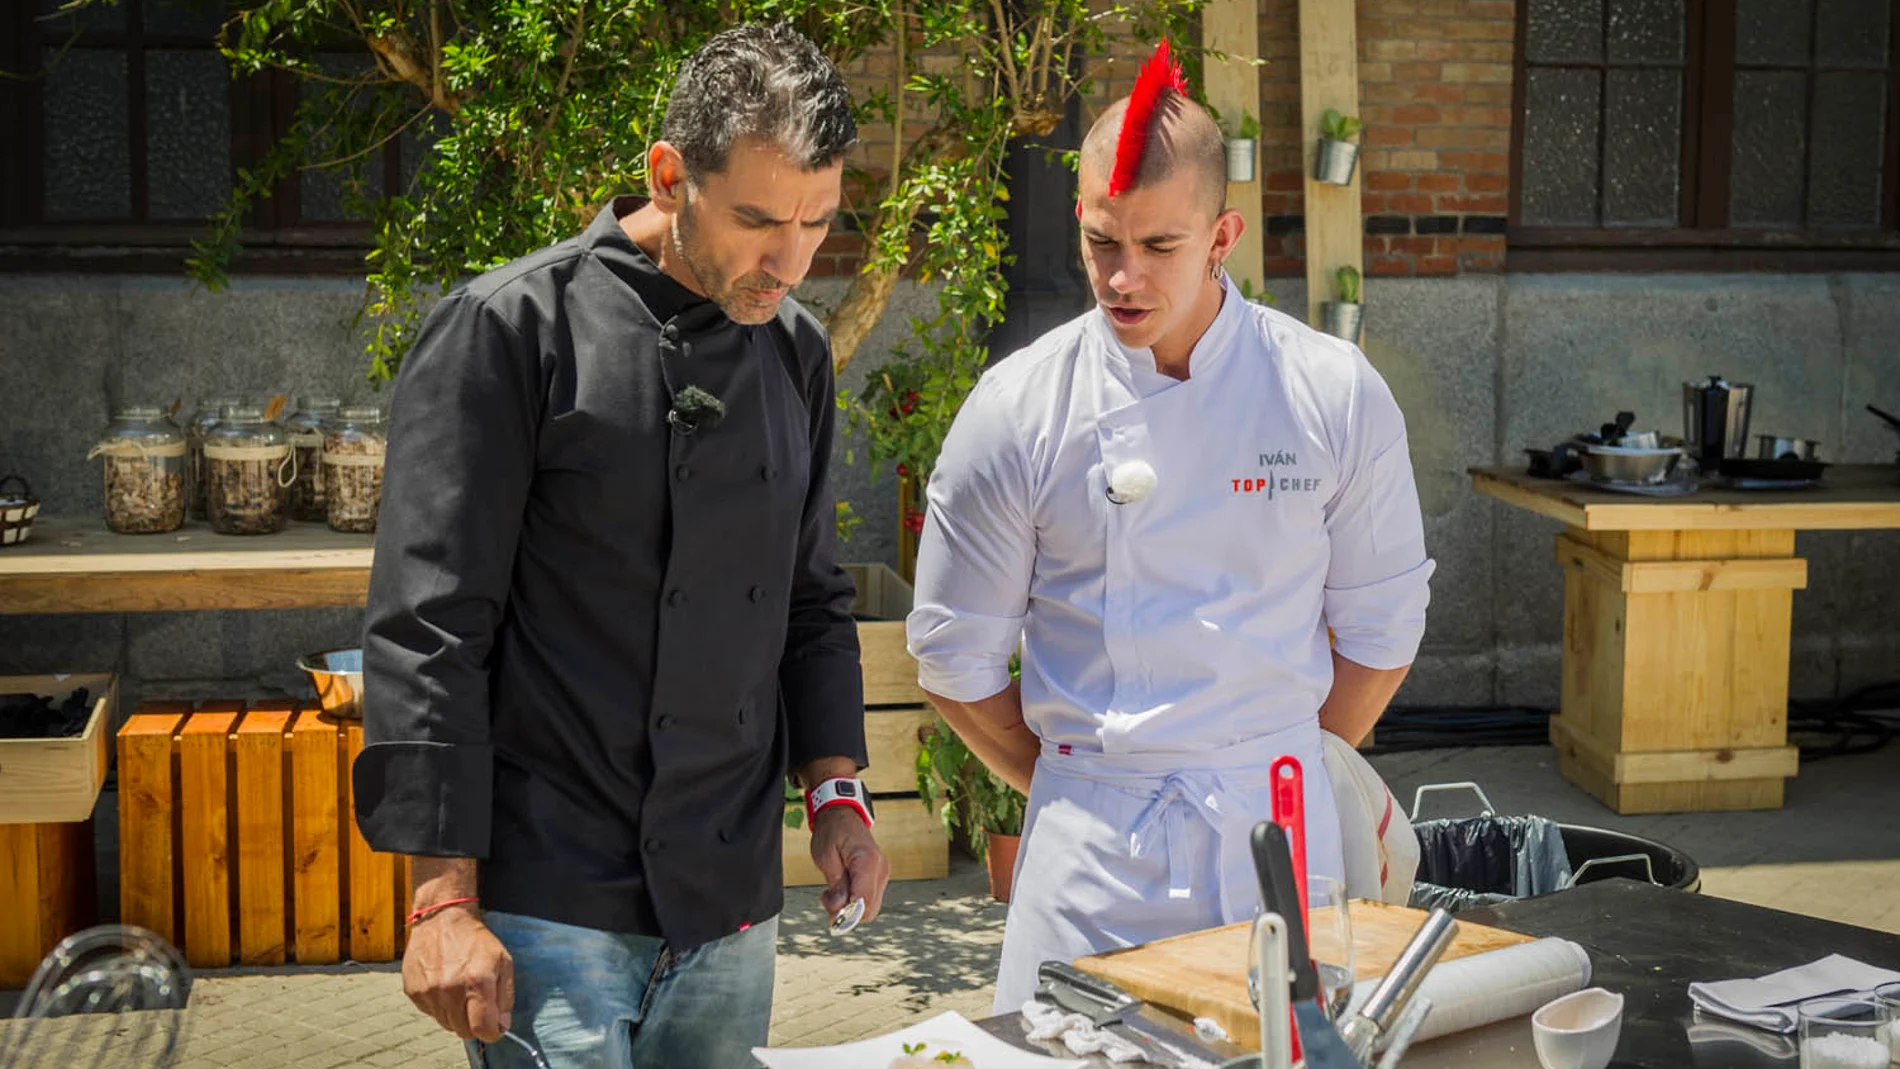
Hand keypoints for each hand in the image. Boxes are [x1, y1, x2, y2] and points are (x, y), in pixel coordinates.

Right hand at [402, 904, 514, 1042]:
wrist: (442, 918)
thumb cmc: (475, 939)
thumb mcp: (503, 961)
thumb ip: (505, 997)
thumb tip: (502, 1025)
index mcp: (477, 982)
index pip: (482, 1028)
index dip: (491, 1032)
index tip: (493, 1027)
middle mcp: (450, 989)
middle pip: (463, 1031)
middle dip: (473, 1022)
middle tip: (476, 1003)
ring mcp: (429, 991)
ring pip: (446, 1023)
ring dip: (456, 1013)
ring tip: (459, 989)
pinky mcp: (413, 991)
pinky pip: (430, 1012)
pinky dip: (439, 1005)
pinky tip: (444, 984)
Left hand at [810, 807, 890, 924]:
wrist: (842, 814)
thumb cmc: (832, 832)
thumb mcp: (826, 857)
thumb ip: (836, 884)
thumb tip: (840, 910)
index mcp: (867, 861)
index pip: (863, 901)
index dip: (847, 914)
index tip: (830, 916)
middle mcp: (880, 868)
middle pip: (869, 909)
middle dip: (847, 913)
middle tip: (827, 899)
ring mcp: (882, 873)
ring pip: (870, 907)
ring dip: (850, 908)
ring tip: (832, 891)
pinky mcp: (880, 876)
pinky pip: (870, 898)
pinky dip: (855, 900)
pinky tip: (842, 888)